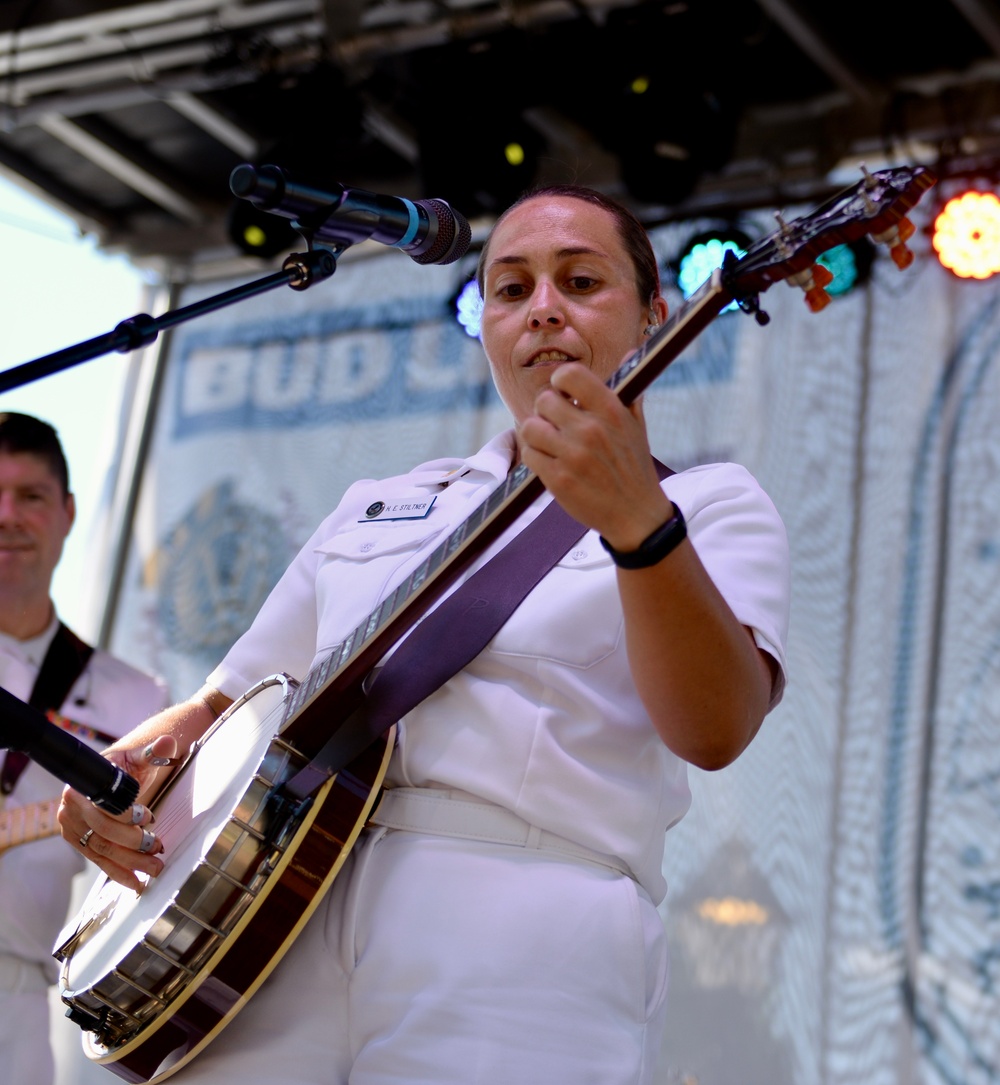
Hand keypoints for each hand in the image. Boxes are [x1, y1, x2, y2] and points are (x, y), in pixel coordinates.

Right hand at [57, 734, 179, 892]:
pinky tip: (135, 882)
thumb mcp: (139, 756)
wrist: (112, 775)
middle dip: (133, 845)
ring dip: (130, 863)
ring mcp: (73, 827)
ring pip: (102, 850)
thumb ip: (153, 751)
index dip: (128, 817)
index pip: (105, 807)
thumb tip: (168, 744)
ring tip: (154, 869)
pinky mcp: (80, 841)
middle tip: (159, 848)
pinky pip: (98, 860)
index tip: (150, 818)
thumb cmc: (125, 766)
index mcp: (84, 784)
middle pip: (103, 833)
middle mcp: (71, 807)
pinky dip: (117, 872)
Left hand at [518, 362, 671, 546]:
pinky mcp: (558, 480)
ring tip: (550, 443)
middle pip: (544, 401)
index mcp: (611, 410)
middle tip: (556, 424)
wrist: (637, 515)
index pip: (570, 375)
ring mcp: (573, 456)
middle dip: (546, 411)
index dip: (559, 382)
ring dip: (536, 435)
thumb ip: (627, 391)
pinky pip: (529, 455)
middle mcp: (591, 430)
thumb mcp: (637, 425)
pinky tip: (549, 462)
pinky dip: (535, 457)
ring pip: (530, 427)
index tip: (563, 395)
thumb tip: (629, 354)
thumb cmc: (634, 467)